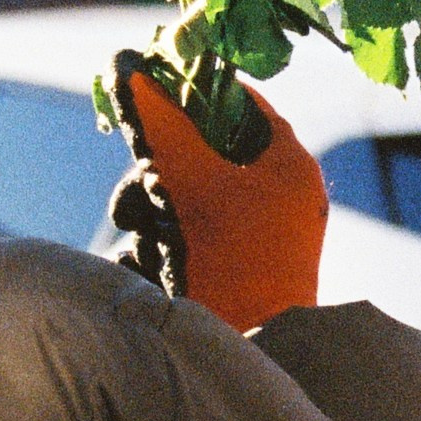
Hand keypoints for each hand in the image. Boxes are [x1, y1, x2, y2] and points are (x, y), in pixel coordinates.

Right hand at [114, 58, 328, 333]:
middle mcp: (275, 196)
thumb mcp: (197, 184)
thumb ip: (165, 127)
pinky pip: (179, 238)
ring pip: (181, 197)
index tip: (153, 85)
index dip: (196, 90)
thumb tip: (132, 70)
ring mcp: (250, 236)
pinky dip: (159, 247)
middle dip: (161, 167)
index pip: (242, 104)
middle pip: (201, 152)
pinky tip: (153, 263)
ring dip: (150, 209)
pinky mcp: (224, 270)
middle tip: (147, 179)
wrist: (254, 350)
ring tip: (146, 231)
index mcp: (288, 166)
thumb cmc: (240, 262)